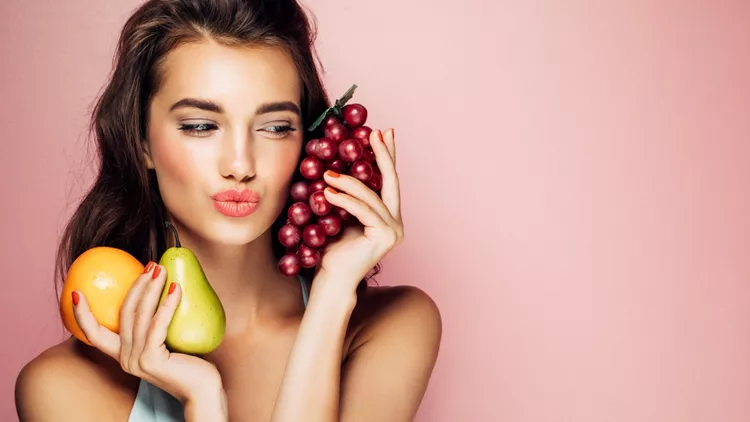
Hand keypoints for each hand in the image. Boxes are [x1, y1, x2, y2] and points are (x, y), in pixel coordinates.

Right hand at [71, 263, 224, 407]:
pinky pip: (157, 325)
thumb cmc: (189, 364)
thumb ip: (155, 327)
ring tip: (161, 270)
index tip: (76, 292)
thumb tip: (161, 290)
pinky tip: (176, 288)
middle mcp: (126, 359)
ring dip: (151, 288)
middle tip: (150, 264)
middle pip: (123, 314)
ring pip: (139, 316)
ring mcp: (137, 361)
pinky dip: (166, 304)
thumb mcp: (166, 343)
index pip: (95, 335)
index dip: (82, 315)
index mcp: (123, 356)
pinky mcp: (152, 360)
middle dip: (135, 286)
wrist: (202, 390)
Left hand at [318, 128, 403, 288]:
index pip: (388, 181)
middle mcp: (396, 222)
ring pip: (371, 196)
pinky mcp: (386, 236)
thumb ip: (346, 195)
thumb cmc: (331, 249)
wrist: (332, 278)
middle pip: (391, 182)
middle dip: (383, 155)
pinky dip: (344, 199)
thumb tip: (336, 164)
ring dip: (349, 181)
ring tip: (328, 173)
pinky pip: (363, 210)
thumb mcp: (339, 214)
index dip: (386, 156)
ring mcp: (394, 230)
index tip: (382, 132)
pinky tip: (328, 191)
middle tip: (375, 133)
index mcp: (387, 216)